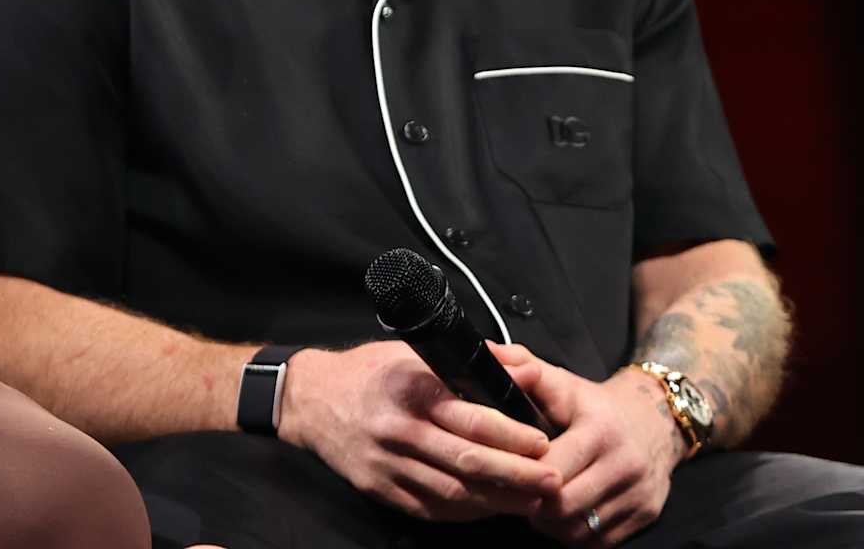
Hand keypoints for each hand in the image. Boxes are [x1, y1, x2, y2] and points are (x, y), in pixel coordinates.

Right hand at [278, 340, 562, 520]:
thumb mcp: (418, 353)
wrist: (310, 400)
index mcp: (414, 392)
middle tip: (553, 481)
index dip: (512, 436)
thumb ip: (474, 361)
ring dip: (497, 501)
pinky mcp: (379, 489)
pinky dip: (464, 511)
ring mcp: (388, 465)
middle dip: (517, 477)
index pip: (472, 420)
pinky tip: (489, 507)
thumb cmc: (370, 371)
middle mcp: (401, 431)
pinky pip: (430, 508)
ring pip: (452, 493)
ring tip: (532, 501)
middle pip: (468, 463)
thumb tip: (523, 369)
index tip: (543, 443)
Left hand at [490, 342, 684, 545]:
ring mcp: (639, 493)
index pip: (550, 469)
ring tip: (540, 501)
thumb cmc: (598, 405)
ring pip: (578, 530)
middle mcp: (625, 463)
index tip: (505, 468)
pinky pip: (598, 542)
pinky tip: (567, 512)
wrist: (659, 419)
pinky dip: (576, 532)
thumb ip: (523, 367)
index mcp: (600, 430)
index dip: (521, 472)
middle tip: (519, 490)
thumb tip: (486, 353)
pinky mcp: (647, 514)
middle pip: (562, 506)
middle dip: (533, 502)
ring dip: (552, 522)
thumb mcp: (564, 383)